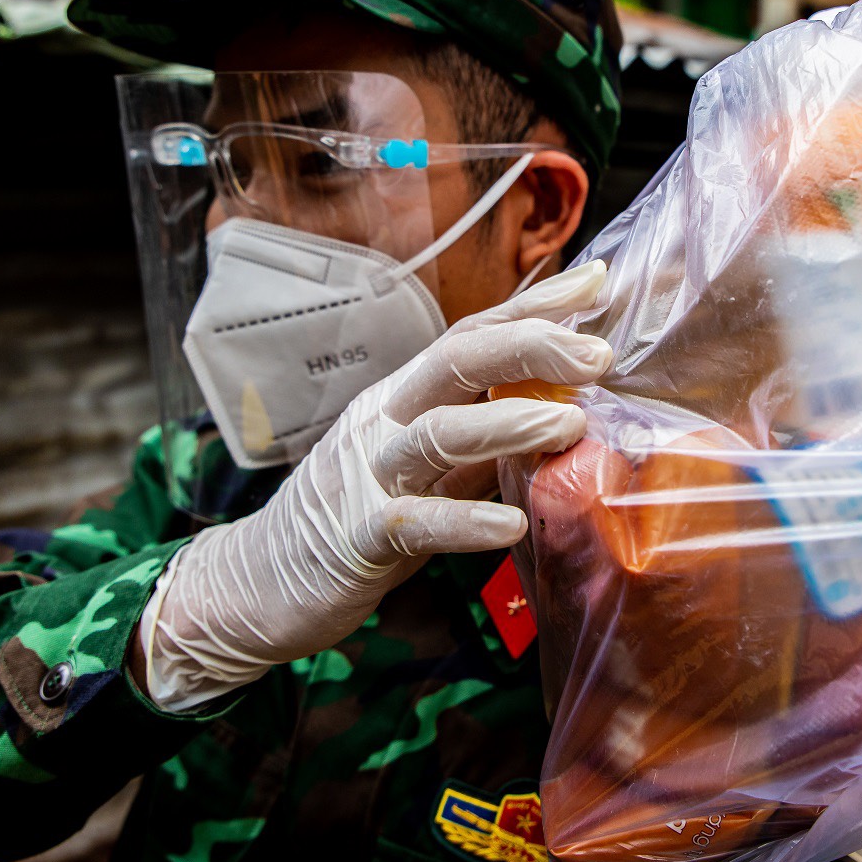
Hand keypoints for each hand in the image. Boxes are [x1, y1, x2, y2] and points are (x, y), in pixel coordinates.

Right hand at [137, 261, 612, 710]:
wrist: (262, 580)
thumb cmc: (357, 516)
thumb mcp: (427, 467)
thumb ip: (483, 437)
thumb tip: (566, 408)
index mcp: (404, 396)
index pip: (473, 333)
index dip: (534, 306)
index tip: (596, 281)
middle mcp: (384, 420)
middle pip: (456, 359)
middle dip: (530, 345)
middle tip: (599, 352)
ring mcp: (368, 475)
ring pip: (439, 433)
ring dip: (508, 424)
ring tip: (571, 423)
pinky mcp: (358, 536)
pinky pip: (416, 522)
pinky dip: (466, 520)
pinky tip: (511, 525)